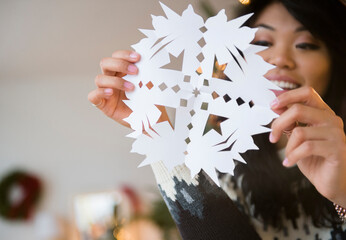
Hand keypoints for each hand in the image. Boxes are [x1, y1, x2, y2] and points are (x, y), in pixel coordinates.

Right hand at [88, 50, 169, 128]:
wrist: (153, 119)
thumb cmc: (151, 101)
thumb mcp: (150, 84)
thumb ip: (145, 71)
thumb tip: (146, 59)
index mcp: (122, 71)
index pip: (117, 56)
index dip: (125, 55)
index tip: (138, 58)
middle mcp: (112, 79)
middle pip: (105, 63)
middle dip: (120, 64)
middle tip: (135, 71)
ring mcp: (107, 92)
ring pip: (99, 78)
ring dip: (116, 81)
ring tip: (131, 88)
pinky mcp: (103, 105)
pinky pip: (93, 96)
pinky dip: (101, 92)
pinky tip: (111, 93)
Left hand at [270, 86, 345, 205]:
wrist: (331, 183)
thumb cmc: (314, 159)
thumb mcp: (298, 138)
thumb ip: (290, 123)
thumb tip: (275, 106)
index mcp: (323, 113)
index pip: (307, 92)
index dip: (287, 96)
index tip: (272, 106)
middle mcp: (332, 120)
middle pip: (298, 110)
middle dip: (279, 123)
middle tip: (272, 137)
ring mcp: (336, 134)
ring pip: (300, 131)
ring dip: (288, 147)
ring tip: (288, 156)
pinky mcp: (337, 149)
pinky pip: (307, 147)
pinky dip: (293, 156)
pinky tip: (289, 163)